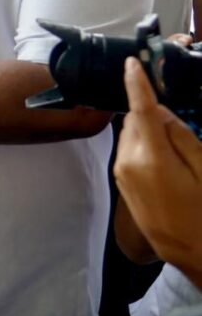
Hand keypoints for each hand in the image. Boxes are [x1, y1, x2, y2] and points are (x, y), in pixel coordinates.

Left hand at [114, 57, 201, 277]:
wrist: (193, 253)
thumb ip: (181, 136)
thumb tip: (160, 112)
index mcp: (150, 156)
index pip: (139, 110)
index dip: (135, 84)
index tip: (131, 62)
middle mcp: (127, 162)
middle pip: (134, 121)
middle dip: (150, 114)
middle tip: (175, 122)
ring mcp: (121, 174)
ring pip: (131, 135)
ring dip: (147, 131)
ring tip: (174, 148)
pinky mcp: (121, 183)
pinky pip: (130, 151)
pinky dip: (144, 145)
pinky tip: (165, 160)